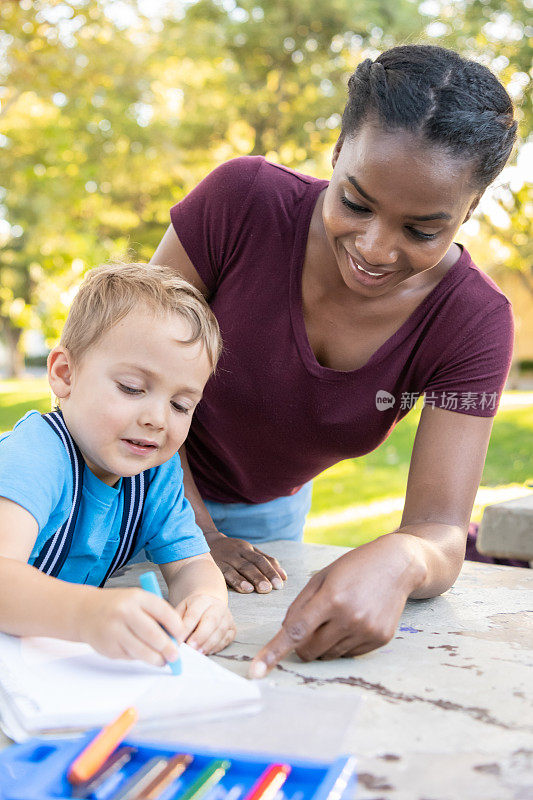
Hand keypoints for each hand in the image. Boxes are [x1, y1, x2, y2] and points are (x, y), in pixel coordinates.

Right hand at [79, 587, 184, 666]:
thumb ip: (155, 615)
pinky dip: (138, 657)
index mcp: (137, 597)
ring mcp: (114, 630)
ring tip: (162, 661)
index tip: (181, 636)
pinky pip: (129, 656)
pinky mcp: (108, 647)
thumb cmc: (118, 606)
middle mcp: (125, 612)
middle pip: (153, 634)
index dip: (176, 627)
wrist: (85, 611)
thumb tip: (175, 638)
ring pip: (141, 650)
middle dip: (168, 648)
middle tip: (175, 656)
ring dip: (156, 659)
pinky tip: (139, 653)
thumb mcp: (137, 600)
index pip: (163, 612)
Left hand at [175, 594, 235, 653]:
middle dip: (200, 636)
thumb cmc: (192, 610)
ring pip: (220, 631)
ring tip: (198, 653)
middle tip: (190, 647)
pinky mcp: (232, 628)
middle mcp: (218, 606)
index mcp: (202, 600)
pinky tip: (206, 652)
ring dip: (208, 644)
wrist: (209, 604)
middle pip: (211, 621)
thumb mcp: (182, 609)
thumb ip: (177, 621)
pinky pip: (226, 639)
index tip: (178, 640)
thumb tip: (172, 637)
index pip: (194, 613)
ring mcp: (227, 617)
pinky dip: (216, 647)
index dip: (187, 627)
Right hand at [206, 532, 286, 593]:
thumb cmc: (232, 550)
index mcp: (247, 549)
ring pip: (241, 568)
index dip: (271, 571)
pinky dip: (236, 581)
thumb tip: (284, 576)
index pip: (262, 560)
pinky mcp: (215, 565)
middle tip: (271, 588)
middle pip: (253, 564)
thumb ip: (266, 561)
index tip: (280, 584)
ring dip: (251, 579)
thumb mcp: (248, 551)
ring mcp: (226, 558)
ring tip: (260, 589)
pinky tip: (244, 588)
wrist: (205, 540)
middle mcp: (238, 552)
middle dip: (263, 576)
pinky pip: (226, 573)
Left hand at [249, 535, 416, 676]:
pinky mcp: (380, 640)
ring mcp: (367, 631)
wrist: (396, 565)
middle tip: (311, 625)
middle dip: (302, 644)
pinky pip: (349, 655)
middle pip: (309, 650)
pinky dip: (343, 643)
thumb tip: (285, 633)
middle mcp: (350, 617)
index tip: (257, 670)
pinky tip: (354, 621)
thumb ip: (300, 605)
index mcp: (331, 597)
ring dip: (324, 643)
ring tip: (338, 616)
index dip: (274, 652)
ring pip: (328, 655)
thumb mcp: (321, 577)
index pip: (295, 631)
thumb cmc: (353, 568)